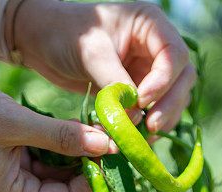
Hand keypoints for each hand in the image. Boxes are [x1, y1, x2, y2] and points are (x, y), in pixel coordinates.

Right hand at [0, 70, 114, 191]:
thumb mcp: (17, 123)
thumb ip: (62, 137)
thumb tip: (105, 146)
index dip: (96, 182)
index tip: (115, 154)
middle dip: (90, 169)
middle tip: (113, 141)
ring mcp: (9, 183)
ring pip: (58, 178)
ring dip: (78, 158)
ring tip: (99, 132)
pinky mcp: (7, 166)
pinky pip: (44, 164)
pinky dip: (61, 149)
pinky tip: (76, 130)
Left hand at [14, 0, 195, 133]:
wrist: (40, 40)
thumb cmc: (64, 33)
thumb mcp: (91, 53)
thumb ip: (115, 85)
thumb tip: (136, 119)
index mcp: (150, 24)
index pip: (175, 55)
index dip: (165, 81)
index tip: (143, 101)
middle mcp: (156, 45)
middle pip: (182, 78)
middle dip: (169, 104)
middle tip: (151, 126)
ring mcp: (148, 68)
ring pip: (172, 97)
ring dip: (162, 118)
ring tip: (143, 137)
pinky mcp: (137, 89)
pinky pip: (152, 109)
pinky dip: (146, 125)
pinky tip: (135, 138)